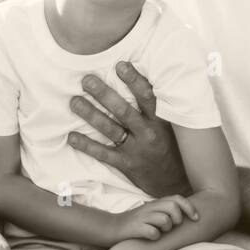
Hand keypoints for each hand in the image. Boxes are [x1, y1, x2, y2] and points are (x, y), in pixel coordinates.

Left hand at [67, 62, 188, 194]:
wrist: (177, 183)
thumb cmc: (172, 149)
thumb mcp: (172, 127)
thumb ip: (159, 108)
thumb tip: (145, 81)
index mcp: (161, 121)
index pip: (147, 97)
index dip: (134, 80)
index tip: (120, 65)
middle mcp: (148, 133)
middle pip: (123, 110)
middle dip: (104, 94)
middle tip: (87, 80)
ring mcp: (137, 150)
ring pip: (111, 130)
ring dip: (91, 114)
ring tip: (74, 102)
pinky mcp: (127, 165)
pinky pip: (104, 154)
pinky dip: (87, 146)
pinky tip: (72, 137)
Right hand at [113, 195, 199, 241]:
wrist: (111, 228)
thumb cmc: (136, 223)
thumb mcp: (151, 212)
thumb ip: (166, 210)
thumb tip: (187, 215)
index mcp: (155, 203)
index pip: (178, 199)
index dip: (190, 208)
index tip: (196, 218)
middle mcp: (150, 208)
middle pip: (173, 207)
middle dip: (177, 219)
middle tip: (173, 227)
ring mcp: (142, 218)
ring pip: (165, 220)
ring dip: (166, 228)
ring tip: (161, 232)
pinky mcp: (135, 229)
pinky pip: (152, 233)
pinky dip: (155, 237)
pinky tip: (152, 239)